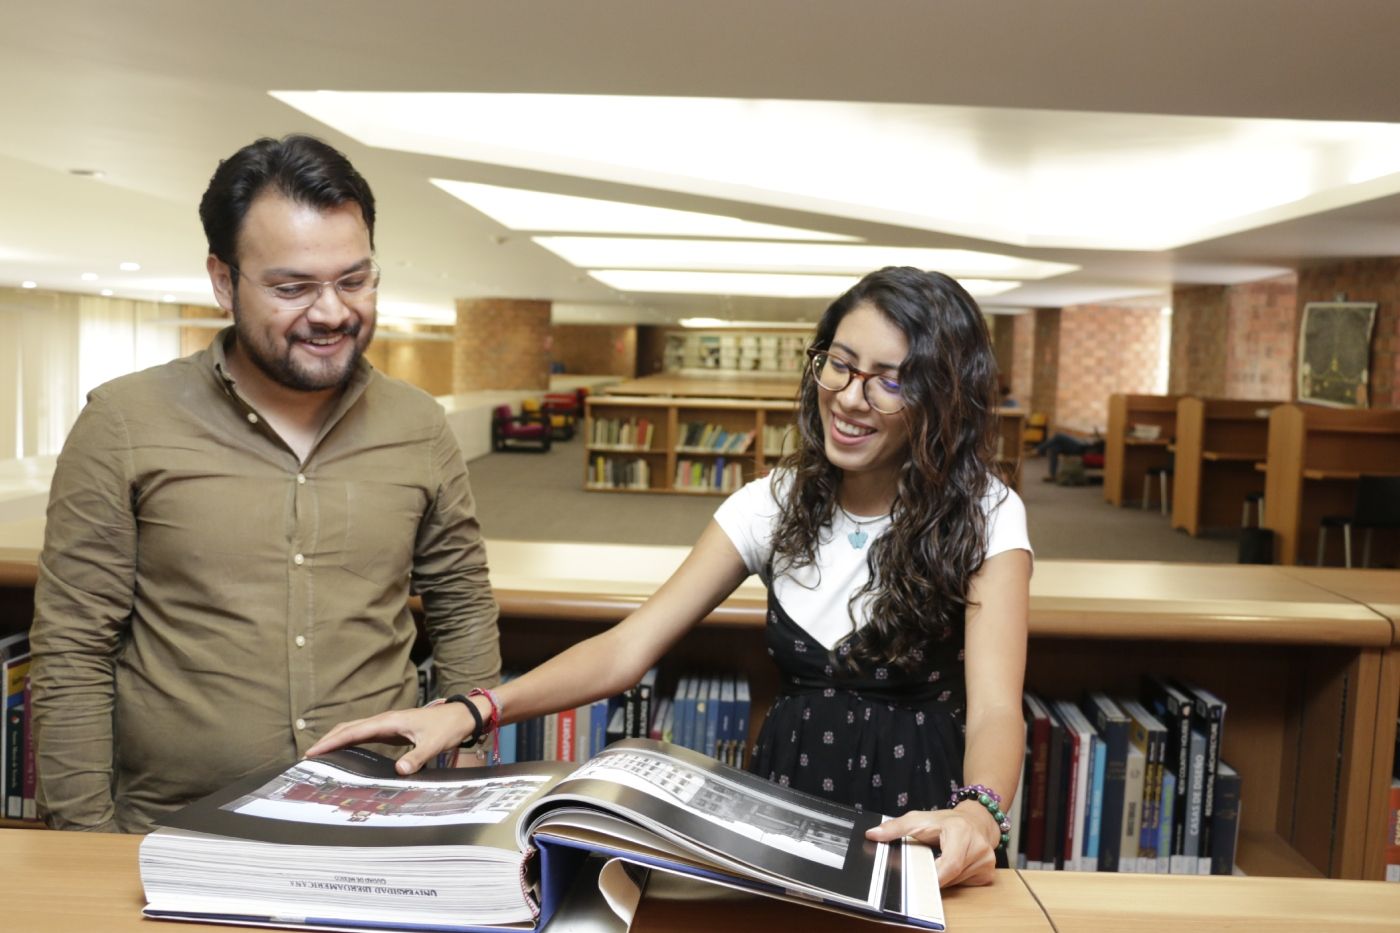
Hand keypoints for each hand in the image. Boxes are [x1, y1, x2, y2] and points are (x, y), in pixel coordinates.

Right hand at [304, 701, 476, 774]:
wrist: (462, 716)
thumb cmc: (448, 726)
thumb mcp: (434, 743)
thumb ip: (417, 757)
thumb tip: (399, 770)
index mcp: (390, 721)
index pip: (354, 730)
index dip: (333, 740)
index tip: (314, 750)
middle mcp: (385, 720)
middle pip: (349, 727)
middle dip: (328, 739)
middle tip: (309, 755)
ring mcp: (388, 725)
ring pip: (356, 729)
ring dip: (337, 739)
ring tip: (320, 753)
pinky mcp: (392, 731)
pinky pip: (365, 735)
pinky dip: (351, 741)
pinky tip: (346, 751)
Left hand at [864, 804, 998, 887]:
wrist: (976, 821)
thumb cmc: (947, 821)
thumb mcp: (920, 819)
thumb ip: (896, 827)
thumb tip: (873, 834)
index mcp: (961, 832)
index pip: (949, 864)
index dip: (934, 876)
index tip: (918, 882)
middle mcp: (979, 848)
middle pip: (951, 876)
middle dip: (934, 875)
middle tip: (923, 867)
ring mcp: (987, 862)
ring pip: (957, 883)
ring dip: (944, 877)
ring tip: (940, 860)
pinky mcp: (988, 874)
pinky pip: (966, 884)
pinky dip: (955, 879)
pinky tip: (952, 865)